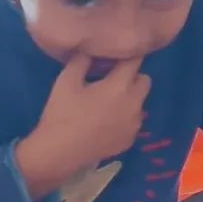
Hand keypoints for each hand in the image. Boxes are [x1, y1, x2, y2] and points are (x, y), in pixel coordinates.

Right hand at [14, 53, 151, 197]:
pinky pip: (133, 121)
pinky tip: (105, 123)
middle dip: (131, 77)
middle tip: (110, 82)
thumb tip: (91, 49)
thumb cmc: (62, 114)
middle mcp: (134, 103)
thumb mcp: (66, 81)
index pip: (135, 61)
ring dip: (129, 98)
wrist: (58, 152)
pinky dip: (124, 118)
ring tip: (105, 105)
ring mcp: (135, 123)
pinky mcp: (130, 139)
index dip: (127, 56)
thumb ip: (82, 60)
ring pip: (140, 102)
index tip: (115, 58)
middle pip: (144, 80)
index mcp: (120, 85)